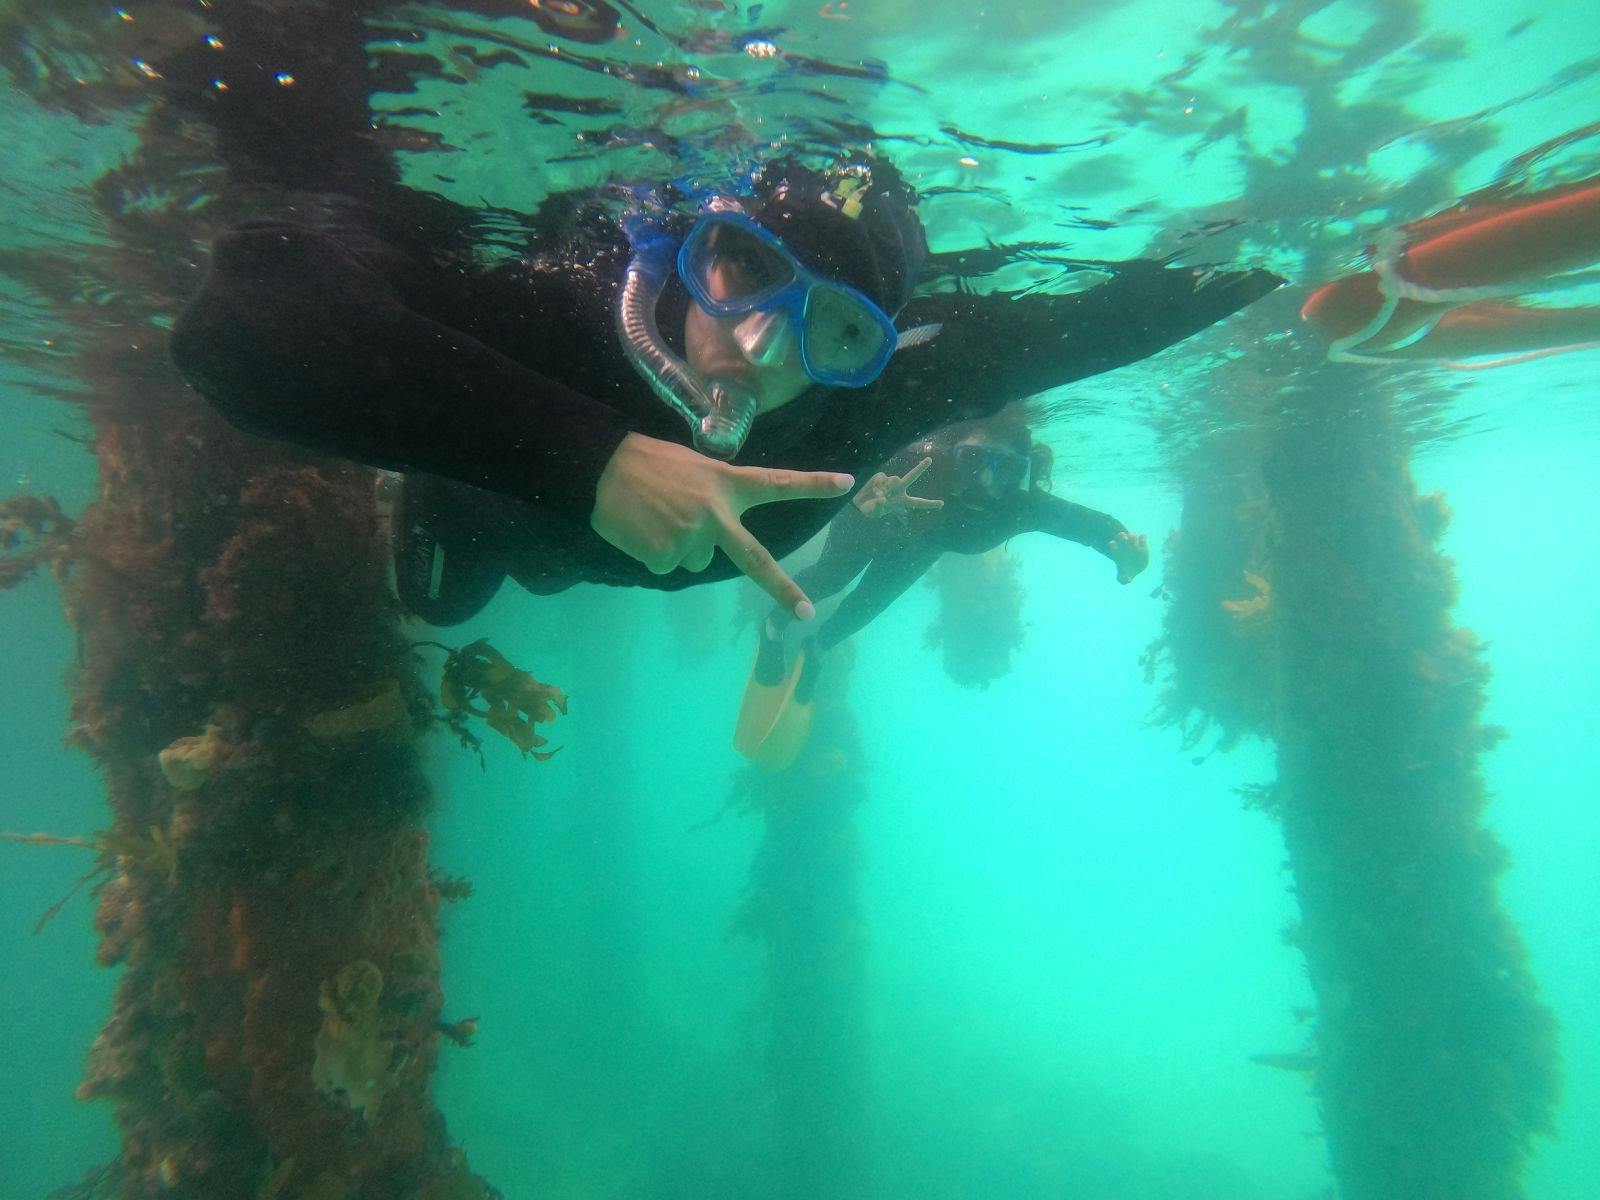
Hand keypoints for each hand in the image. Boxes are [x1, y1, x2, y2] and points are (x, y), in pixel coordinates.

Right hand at [591, 433, 852, 618]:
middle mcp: (717, 514)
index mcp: (727, 484)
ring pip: (696, 561)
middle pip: (756, 560)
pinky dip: (654, 554)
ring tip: (655, 518)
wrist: (600, 468)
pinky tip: (641, 530)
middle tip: (806, 613)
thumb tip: (714, 533)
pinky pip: (667, 567)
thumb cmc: (645, 462)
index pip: (778, 483)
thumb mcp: (691, 467)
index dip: (813, 485)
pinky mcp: (667, 557)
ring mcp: (693, 538)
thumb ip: (714, 494)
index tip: (848, 483)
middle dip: (783, 590)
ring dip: (679, 547)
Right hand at [852, 456, 944, 518]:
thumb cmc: (871, 510)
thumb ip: (879, 507)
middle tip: (929, 460)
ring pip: (895, 478)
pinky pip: (882, 478)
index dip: (929, 504)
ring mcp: (889, 482)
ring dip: (888, 487)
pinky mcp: (880, 477)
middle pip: (911, 477)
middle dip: (920, 468)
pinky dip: (878, 485)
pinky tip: (874, 491)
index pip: (918, 502)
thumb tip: (882, 497)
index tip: (942, 504)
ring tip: (879, 495)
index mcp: (902, 501)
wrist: (859, 503)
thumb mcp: (875, 513)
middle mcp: (898, 489)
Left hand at [1107, 530, 1148, 584]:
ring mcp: (1134, 544)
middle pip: (1120, 535)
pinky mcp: (1143, 545)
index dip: (1113, 544)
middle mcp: (1124, 546)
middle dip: (1122, 536)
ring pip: (1131, 534)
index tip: (1118, 550)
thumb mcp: (1124, 578)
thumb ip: (1123, 579)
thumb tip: (1127, 580)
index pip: (1112, 543)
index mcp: (1117, 552)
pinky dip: (1143, 539)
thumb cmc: (1127, 572)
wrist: (1137, 568)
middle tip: (1126, 542)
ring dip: (1133, 537)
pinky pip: (1143, 537)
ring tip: (1135, 546)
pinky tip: (1142, 546)